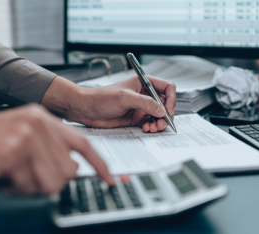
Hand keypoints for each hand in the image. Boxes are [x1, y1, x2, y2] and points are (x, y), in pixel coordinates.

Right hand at [0, 105, 113, 194]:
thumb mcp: (17, 138)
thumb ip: (46, 149)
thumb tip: (71, 170)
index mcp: (41, 117)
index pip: (83, 143)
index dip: (99, 165)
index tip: (111, 180)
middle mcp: (37, 122)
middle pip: (68, 170)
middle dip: (46, 181)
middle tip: (21, 175)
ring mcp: (26, 135)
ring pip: (53, 182)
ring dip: (29, 186)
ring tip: (8, 173)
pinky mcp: (12, 152)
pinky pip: (29, 187)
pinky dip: (13, 189)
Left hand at [41, 76, 175, 132]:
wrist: (87, 110)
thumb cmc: (101, 98)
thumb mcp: (125, 98)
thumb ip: (145, 103)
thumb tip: (161, 110)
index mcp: (143, 83)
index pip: (166, 87)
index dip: (171, 98)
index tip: (168, 109)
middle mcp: (144, 95)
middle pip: (165, 104)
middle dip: (166, 114)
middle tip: (162, 122)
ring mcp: (140, 107)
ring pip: (159, 116)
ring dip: (159, 123)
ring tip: (153, 128)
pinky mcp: (136, 119)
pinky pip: (150, 123)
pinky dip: (152, 127)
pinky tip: (146, 129)